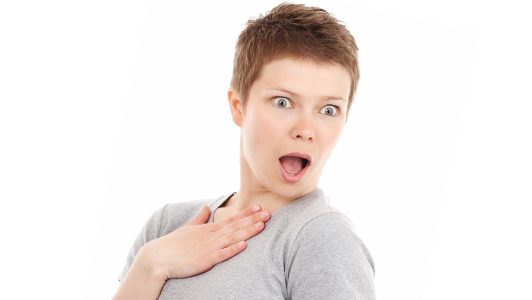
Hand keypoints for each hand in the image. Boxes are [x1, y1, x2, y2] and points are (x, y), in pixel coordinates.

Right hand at [139, 204, 269, 279]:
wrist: (157, 257)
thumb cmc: (172, 244)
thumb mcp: (188, 228)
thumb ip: (199, 218)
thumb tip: (207, 207)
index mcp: (208, 229)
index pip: (231, 220)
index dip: (246, 214)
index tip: (259, 207)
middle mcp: (210, 236)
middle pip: (235, 227)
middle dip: (253, 220)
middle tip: (269, 214)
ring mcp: (208, 248)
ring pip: (232, 238)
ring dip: (247, 232)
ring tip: (262, 225)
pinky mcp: (204, 261)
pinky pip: (221, 255)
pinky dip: (233, 250)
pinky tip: (244, 246)